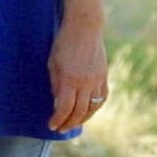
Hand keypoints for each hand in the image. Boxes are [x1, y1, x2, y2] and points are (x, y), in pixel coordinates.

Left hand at [47, 17, 108, 132]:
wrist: (85, 27)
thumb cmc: (64, 44)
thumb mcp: (53, 65)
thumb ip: (56, 86)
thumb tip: (57, 104)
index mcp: (70, 80)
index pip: (64, 108)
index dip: (57, 120)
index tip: (51, 126)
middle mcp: (85, 83)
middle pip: (78, 112)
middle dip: (68, 124)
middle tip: (60, 129)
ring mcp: (97, 80)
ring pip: (92, 108)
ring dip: (82, 119)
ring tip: (73, 124)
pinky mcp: (104, 76)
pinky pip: (101, 98)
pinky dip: (94, 108)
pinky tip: (87, 112)